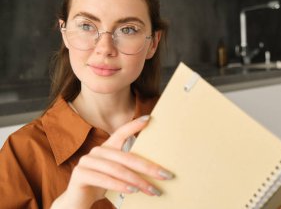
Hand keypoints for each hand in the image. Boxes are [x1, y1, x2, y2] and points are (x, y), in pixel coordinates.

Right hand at [51, 115, 173, 207]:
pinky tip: (132, 191)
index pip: (121, 133)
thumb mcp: (116, 175)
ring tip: (152, 190)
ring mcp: (86, 161)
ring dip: (137, 181)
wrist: (76, 203)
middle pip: (126, 157)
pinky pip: (104, 179)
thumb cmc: (100, 187)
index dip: (134, 125)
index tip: (149, 119)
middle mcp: (96, 151)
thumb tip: (156, 170)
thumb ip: (128, 168)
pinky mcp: (80, 174)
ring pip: (117, 169)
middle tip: (166, 176)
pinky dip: (120, 185)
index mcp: (107, 148)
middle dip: (148, 168)